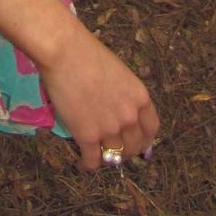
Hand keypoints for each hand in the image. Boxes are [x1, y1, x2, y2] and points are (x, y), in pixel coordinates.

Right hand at [38, 18, 159, 169]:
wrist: (64, 51)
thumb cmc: (87, 53)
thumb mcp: (118, 74)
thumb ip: (124, 95)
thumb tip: (120, 113)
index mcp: (140, 98)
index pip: (151, 130)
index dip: (143, 139)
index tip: (135, 142)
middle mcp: (130, 117)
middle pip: (134, 147)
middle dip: (125, 150)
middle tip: (113, 148)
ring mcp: (110, 129)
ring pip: (115, 157)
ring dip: (107, 157)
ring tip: (97, 155)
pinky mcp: (88, 136)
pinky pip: (92, 161)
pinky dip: (88, 164)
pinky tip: (83, 162)